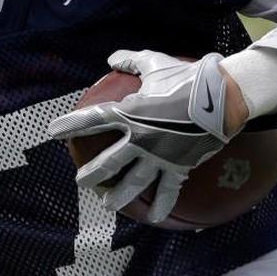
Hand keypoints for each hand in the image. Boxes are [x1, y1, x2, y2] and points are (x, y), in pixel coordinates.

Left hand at [47, 51, 236, 223]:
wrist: (223, 97)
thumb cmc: (187, 77)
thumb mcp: (155, 63)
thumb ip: (131, 60)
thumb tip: (113, 57)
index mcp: (130, 112)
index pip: (93, 120)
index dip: (70, 125)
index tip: (53, 132)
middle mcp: (141, 139)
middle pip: (109, 163)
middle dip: (92, 174)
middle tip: (81, 182)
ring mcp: (160, 156)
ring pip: (133, 183)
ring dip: (118, 196)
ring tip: (107, 204)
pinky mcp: (180, 166)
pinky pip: (168, 191)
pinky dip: (161, 206)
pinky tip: (154, 218)